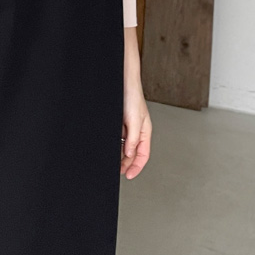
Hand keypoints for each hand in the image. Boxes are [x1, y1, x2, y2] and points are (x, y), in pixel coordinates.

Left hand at [121, 48, 151, 180]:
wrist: (122, 78)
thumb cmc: (132, 95)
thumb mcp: (134, 120)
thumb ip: (133, 139)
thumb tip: (130, 154)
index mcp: (144, 131)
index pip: (143, 155)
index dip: (136, 167)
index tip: (128, 175)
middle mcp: (136, 130)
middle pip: (133, 153)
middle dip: (126, 163)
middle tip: (117, 171)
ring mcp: (128, 126)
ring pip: (125, 146)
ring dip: (120, 155)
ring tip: (112, 163)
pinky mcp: (119, 121)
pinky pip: (118, 138)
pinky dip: (115, 145)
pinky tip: (109, 148)